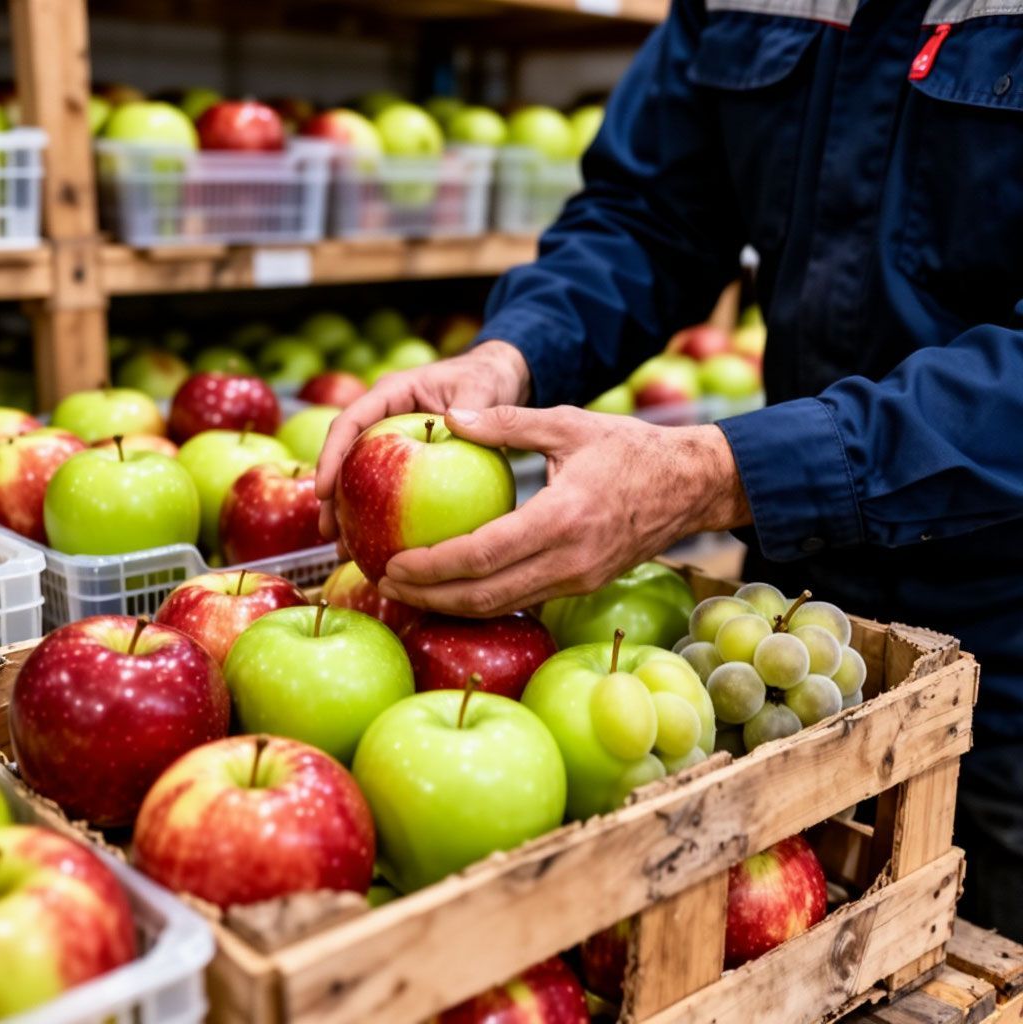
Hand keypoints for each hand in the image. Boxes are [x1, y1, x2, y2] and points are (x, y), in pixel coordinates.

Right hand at [315, 341, 530, 542]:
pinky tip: (378, 546)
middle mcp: (384, 415)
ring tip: (342, 549)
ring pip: (359, 477)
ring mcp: (391, 439)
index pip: (351, 421)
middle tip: (328, 531)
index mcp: (393, 393)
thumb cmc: (486, 378)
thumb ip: (474, 408)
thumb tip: (455, 423)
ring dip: (349, 511)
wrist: (496, 378)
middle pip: (346, 455)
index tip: (325, 490)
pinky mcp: (403, 460)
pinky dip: (379, 515)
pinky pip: (384, 488)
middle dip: (332, 495)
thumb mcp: (483, 390)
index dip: (332, 455)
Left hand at [377, 405, 751, 616]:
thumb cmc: (629, 449)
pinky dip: (483, 600)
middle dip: (429, 595)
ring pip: (503, 606)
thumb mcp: (568, 423)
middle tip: (385, 583)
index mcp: (562, 517)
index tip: (393, 562)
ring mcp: (579, 579)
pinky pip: (523, 601)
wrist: (690, 485)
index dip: (432, 566)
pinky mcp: (583, 585)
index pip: (483, 555)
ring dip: (451, 605)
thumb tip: (447, 417)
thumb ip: (505, 421)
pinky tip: (453, 589)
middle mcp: (570, 560)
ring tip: (409, 591)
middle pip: (485, 596)